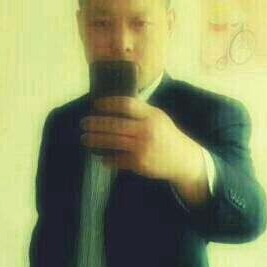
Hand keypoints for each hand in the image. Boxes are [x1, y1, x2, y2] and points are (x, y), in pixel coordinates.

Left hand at [79, 96, 201, 181]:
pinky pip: (117, 159)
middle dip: (95, 123)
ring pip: (112, 142)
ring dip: (95, 140)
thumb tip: (111, 106)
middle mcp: (147, 130)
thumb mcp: (158, 118)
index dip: (108, 103)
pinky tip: (101, 157)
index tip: (95, 105)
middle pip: (114, 124)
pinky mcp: (139, 163)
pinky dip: (107, 159)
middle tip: (83, 123)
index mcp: (151, 115)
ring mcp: (142, 147)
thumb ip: (139, 112)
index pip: (126, 105)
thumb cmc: (166, 135)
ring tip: (84, 138)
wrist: (183, 159)